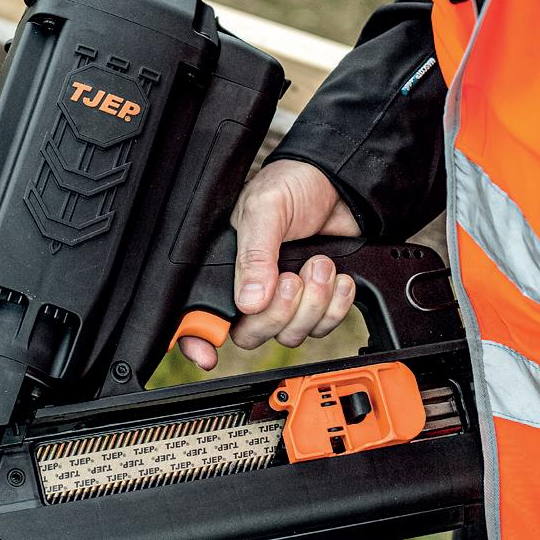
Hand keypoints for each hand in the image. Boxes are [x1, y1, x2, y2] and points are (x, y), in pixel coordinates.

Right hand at [177, 160, 360, 369]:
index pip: (205, 315)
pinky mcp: (318, 300)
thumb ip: (255, 253)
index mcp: (228, 267)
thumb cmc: (292, 185)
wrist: (339, 184)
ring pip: (291, 335)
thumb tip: (250, 300)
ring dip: (313, 304)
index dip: (199, 341)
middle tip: (292, 278)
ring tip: (320, 264)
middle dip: (279, 313)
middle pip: (253, 334)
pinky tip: (338, 278)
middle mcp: (255, 289)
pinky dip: (337, 305)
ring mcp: (287, 298)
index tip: (209, 355)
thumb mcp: (266, 208)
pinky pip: (324, 326)